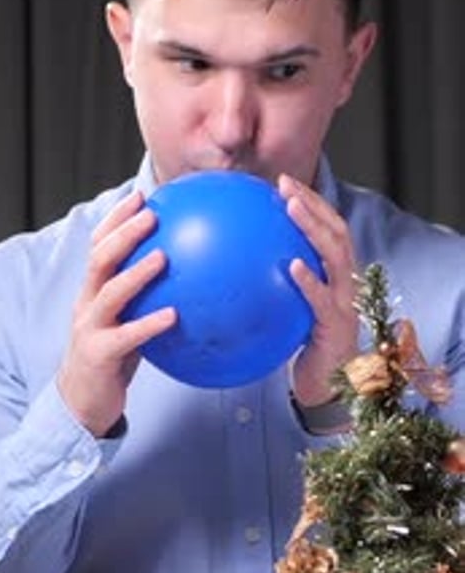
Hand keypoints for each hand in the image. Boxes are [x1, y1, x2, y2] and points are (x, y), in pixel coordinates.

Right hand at [57, 191, 176, 437]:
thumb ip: (146, 299)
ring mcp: (90, 328)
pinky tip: (174, 315)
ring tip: (163, 256)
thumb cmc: (112, 357)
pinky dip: (150, 323)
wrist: (81, 402)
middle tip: (151, 215)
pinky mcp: (99, 354)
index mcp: (92, 291)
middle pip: (100, 258)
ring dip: (137, 272)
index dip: (117, 219)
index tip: (142, 196)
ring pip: (110, 292)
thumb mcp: (126, 321)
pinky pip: (127, 336)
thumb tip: (189, 278)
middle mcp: (87, 303)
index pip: (99, 245)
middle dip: (124, 233)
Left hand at [278, 173, 357, 406]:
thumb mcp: (287, 313)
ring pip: (336, 256)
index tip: (282, 183)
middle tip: (286, 186)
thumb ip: (271, 289)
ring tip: (291, 209)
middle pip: (337, 233)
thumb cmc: (303, 349)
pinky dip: (309, 280)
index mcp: (334, 277)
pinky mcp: (337, 327)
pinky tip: (291, 267)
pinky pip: (324, 300)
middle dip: (313, 205)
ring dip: (314, 228)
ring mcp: (345, 304)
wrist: (328, 389)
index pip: (328, 229)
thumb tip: (227, 269)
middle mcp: (344, 284)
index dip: (311, 203)